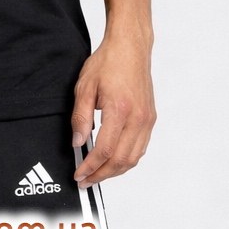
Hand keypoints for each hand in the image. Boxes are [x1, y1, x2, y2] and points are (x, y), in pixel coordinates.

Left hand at [71, 34, 155, 188]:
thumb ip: (80, 118)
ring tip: (97, 174)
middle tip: (85, 181)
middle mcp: (138, 118)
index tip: (79, 174)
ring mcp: (147, 119)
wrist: (131, 47)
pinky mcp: (150, 119)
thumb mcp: (84, 87)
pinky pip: (140, 148)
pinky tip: (113, 161)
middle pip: (120, 160)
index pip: (104, 150)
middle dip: (101, 175)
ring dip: (114, 171)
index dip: (90, 167)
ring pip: (133, 158)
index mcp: (120, 110)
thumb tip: (78, 142)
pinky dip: (126, 160)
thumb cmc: (109, 62)